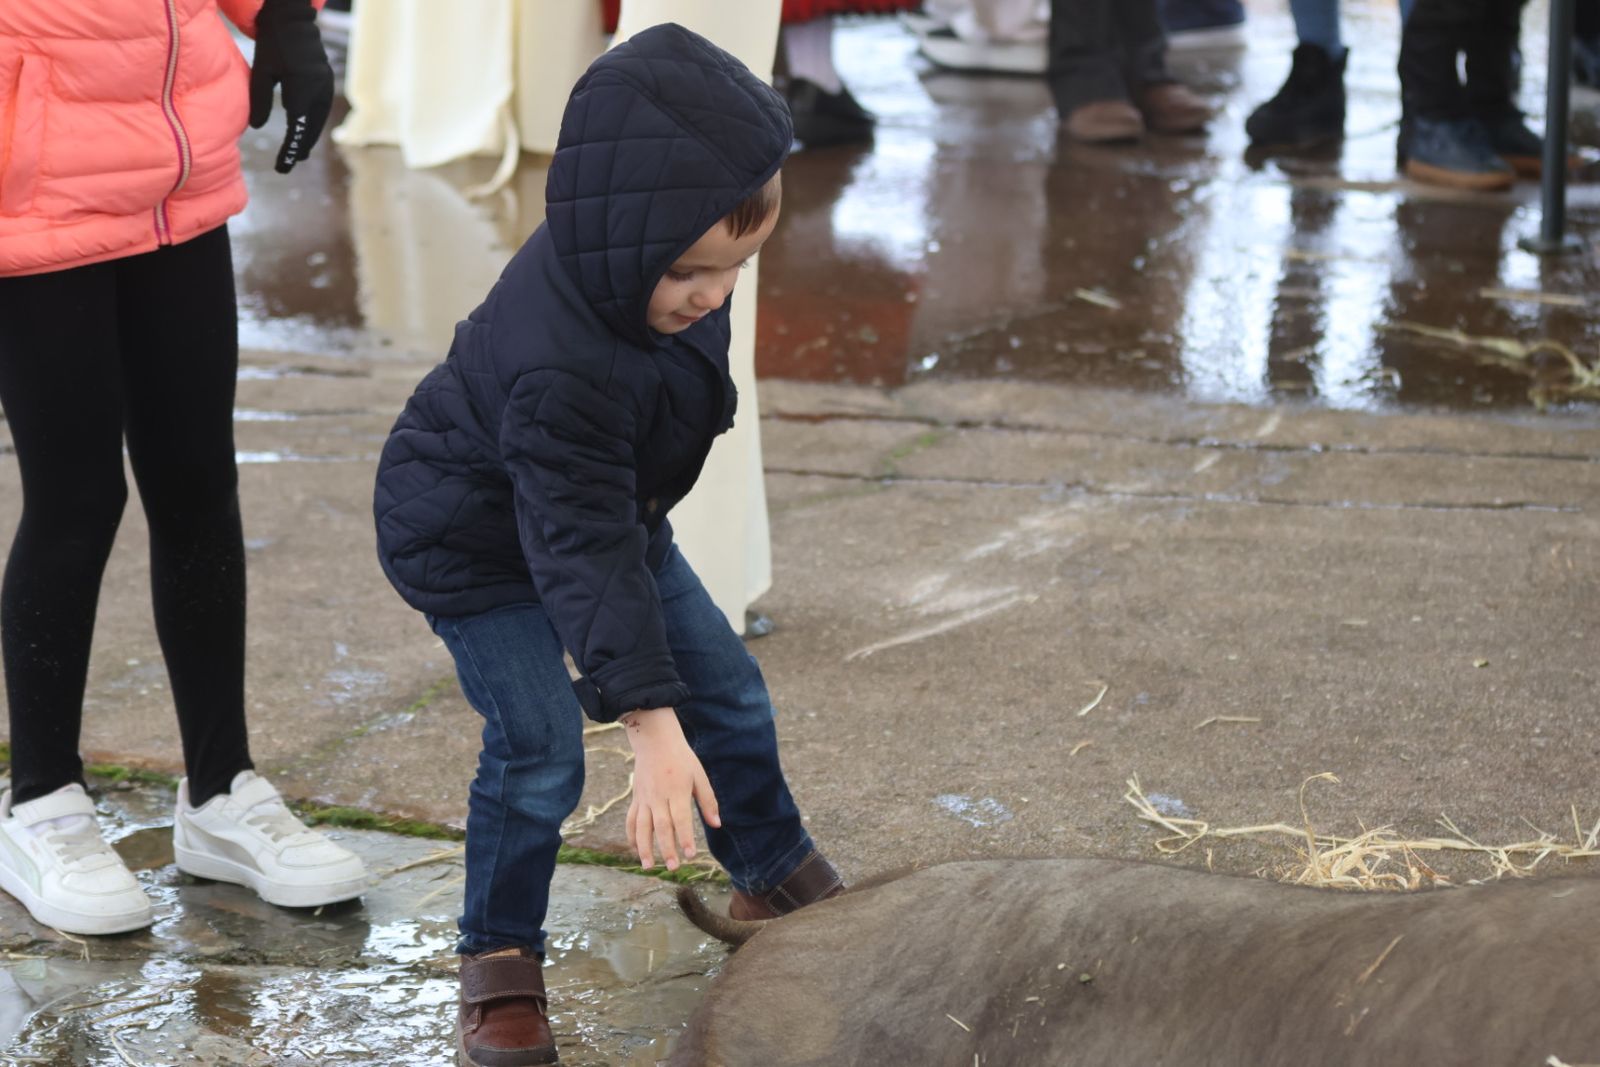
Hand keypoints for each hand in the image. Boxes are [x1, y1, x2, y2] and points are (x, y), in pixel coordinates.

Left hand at [249, 0, 333, 172]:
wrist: (292, 17)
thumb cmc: (272, 41)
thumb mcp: (261, 70)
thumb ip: (259, 100)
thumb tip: (256, 128)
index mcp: (302, 87)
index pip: (296, 127)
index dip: (289, 149)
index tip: (282, 167)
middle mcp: (318, 89)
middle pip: (311, 128)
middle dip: (300, 148)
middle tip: (289, 165)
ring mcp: (326, 85)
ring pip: (318, 121)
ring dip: (308, 138)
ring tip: (299, 154)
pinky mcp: (326, 81)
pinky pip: (321, 110)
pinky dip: (312, 124)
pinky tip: (305, 131)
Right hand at [621, 708, 720, 870]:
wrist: (655, 741)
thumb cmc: (681, 758)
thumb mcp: (699, 776)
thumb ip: (708, 801)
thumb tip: (717, 824)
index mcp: (677, 791)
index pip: (681, 819)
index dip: (685, 838)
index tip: (690, 855)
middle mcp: (659, 797)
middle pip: (661, 827)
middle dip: (666, 848)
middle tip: (673, 867)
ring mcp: (644, 798)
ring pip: (642, 826)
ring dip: (644, 847)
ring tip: (648, 866)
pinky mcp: (636, 798)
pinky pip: (631, 820)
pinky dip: (631, 836)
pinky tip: (636, 850)